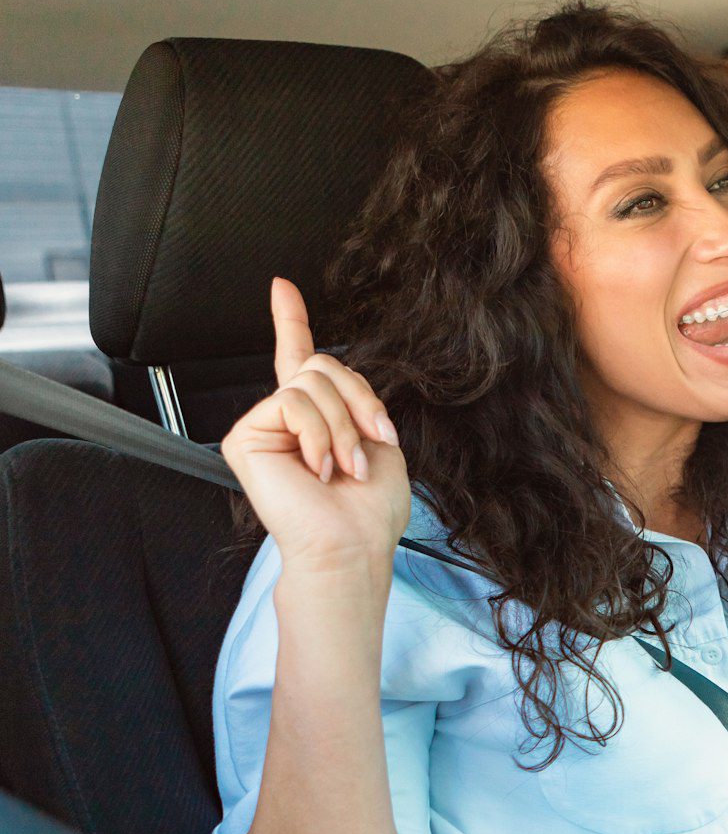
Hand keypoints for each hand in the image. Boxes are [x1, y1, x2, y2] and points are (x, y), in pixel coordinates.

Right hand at [220, 278, 409, 577]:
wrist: (352, 545)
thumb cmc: (369, 509)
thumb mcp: (376, 441)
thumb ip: (353, 401)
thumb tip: (334, 376)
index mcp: (318, 418)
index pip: (299, 359)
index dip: (290, 321)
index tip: (282, 288)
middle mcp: (286, 418)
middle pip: (322, 365)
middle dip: (358, 403)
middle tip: (369, 447)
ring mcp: (263, 426)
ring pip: (311, 382)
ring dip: (344, 427)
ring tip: (345, 468)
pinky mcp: (245, 436)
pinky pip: (292, 402)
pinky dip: (320, 434)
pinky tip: (319, 468)